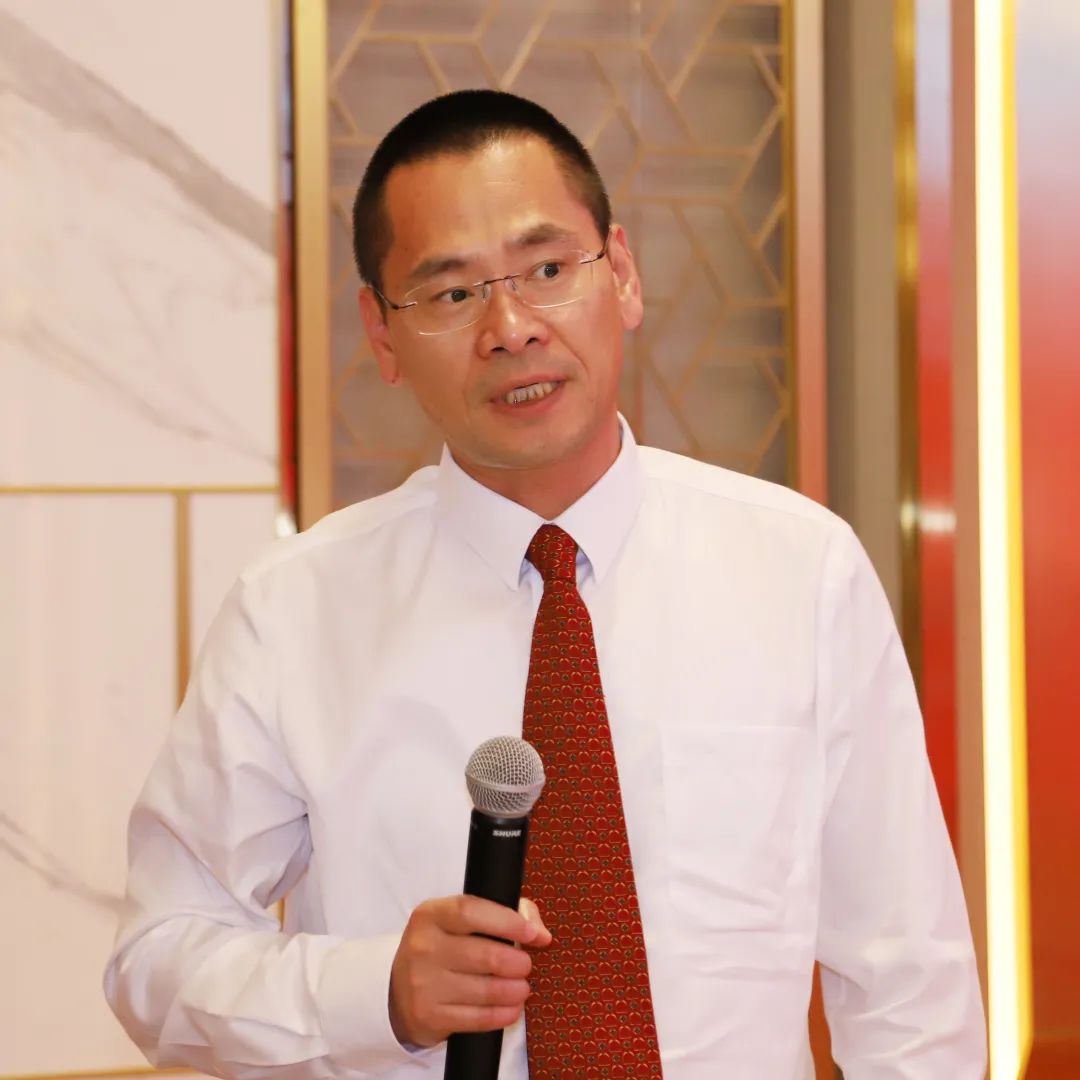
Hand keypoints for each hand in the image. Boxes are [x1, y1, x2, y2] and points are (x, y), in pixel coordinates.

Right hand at [388, 894, 551, 1047]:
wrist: (399, 989)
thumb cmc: (443, 946)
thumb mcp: (461, 920)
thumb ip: (505, 912)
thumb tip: (540, 933)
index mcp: (430, 915)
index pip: (470, 911)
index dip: (507, 922)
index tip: (532, 933)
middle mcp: (423, 947)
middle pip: (484, 954)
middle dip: (517, 962)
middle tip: (526, 965)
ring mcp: (423, 984)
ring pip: (484, 990)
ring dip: (515, 990)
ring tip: (522, 987)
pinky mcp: (429, 1016)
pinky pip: (477, 1019)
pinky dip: (503, 1015)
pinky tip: (512, 1008)